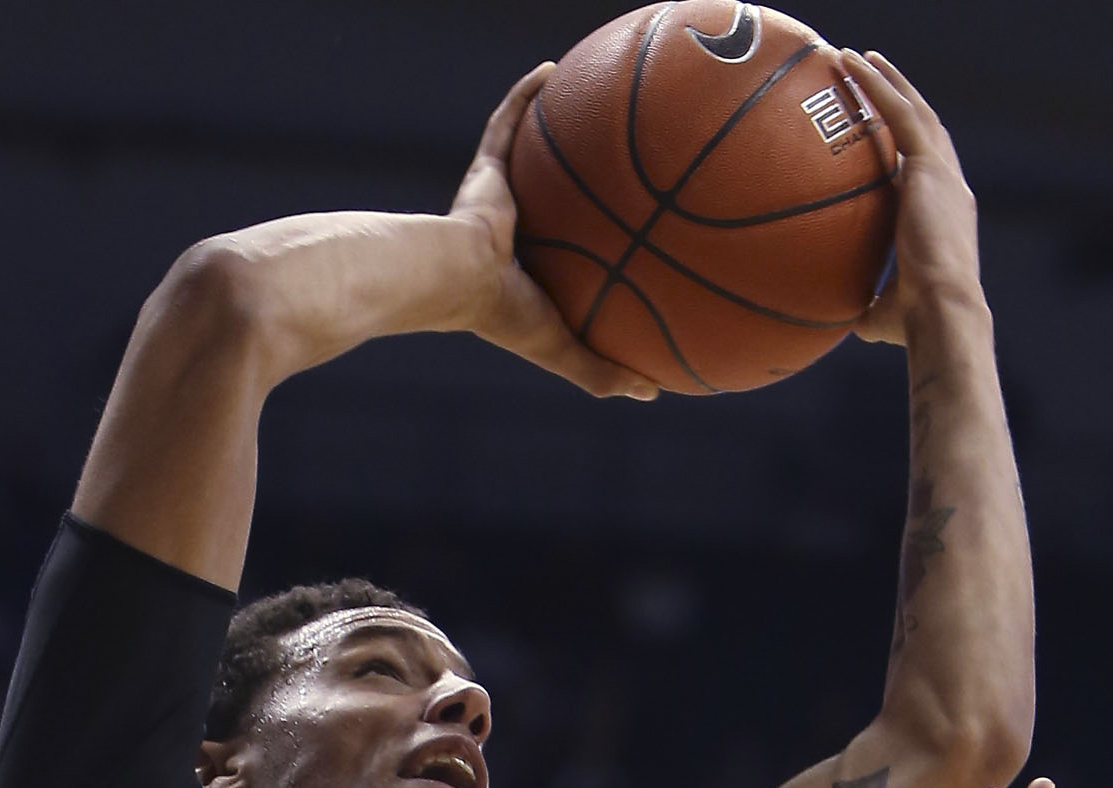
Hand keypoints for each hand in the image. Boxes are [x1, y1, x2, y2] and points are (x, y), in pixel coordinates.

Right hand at [447, 70, 660, 400]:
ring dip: (558, 131)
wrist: (457, 278)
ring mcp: (501, 197)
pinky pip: (509, 120)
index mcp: (535, 275)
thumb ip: (605, 372)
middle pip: (560, 203)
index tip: (636, 240)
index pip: (573, 260)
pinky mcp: (485, 168)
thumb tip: (655, 393)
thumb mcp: (565, 351)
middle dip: (586, 187)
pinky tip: (553, 69)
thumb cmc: (507, 317)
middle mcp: (520, 233)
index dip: (599, 250)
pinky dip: (526, 94)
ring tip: (597, 107)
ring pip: (536, 156)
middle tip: (629, 169)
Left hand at [842, 51, 981, 343]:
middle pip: (925, 129)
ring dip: (887, 81)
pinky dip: (877, 85)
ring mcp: (943, 173)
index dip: (909, 149)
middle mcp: (950, 188)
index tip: (885, 135)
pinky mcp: (929, 167)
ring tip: (858, 58)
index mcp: (945, 217)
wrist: (943, 311)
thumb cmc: (917, 324)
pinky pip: (899, 112)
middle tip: (875, 77)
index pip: (926, 172)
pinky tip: (853, 63)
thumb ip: (869, 308)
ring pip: (914, 110)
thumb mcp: (886, 315)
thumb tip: (841, 321)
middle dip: (901, 99)